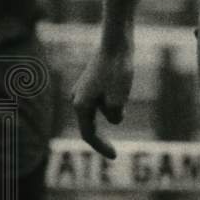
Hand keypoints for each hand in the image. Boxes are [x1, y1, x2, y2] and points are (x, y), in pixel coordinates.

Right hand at [71, 43, 133, 158]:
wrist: (116, 44)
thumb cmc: (117, 71)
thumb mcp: (119, 99)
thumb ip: (115, 115)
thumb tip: (114, 118)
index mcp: (80, 105)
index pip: (88, 135)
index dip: (101, 147)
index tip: (115, 156)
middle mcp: (77, 98)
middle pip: (91, 125)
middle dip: (103, 135)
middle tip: (115, 152)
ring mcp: (83, 90)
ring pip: (101, 111)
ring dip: (114, 108)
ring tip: (122, 86)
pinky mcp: (91, 83)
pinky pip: (103, 100)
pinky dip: (113, 100)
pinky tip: (120, 82)